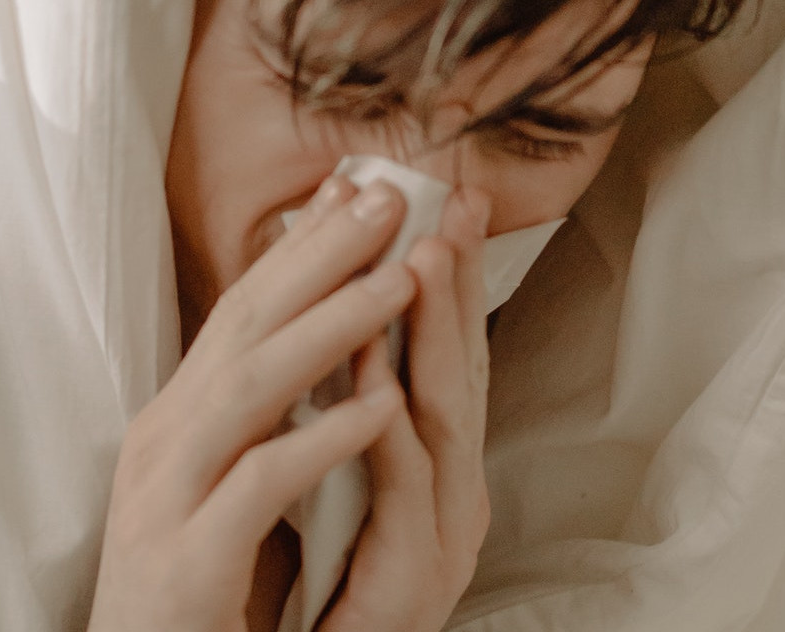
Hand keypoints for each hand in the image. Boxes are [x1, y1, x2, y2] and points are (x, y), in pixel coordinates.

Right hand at [89, 177, 415, 631]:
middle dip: (320, 255)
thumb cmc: (192, 585)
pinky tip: (378, 406)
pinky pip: (260, 484)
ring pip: (252, 387)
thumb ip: (256, 411)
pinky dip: (321, 439)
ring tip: (402, 280)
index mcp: (178, 418)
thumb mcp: (220, 479)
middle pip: (245, 324)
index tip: (358, 184)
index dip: (302, 243)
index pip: (244, 308)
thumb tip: (309, 332)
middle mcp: (164, 441)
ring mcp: (167, 497)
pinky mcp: (187, 561)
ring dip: (331, 327)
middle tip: (390, 196)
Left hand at [319, 187, 494, 631]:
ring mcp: (443, 535)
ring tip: (423, 260)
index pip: (444, 351)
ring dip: (436, 337)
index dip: (449, 274)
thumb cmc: (323, 588)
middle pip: (460, 368)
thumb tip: (350, 321)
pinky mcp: (414, 579)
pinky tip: (382, 385)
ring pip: (445, 420)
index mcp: (434, 465)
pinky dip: (392, 433)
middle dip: (458, 281)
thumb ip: (355, 409)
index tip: (441, 195)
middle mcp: (453, 491)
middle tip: (453, 200)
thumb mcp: (347, 481)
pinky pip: (404, 494)